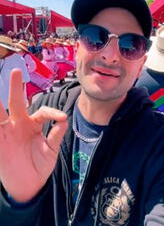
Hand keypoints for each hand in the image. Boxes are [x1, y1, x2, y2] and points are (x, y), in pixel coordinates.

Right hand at [0, 69, 67, 202]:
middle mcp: (19, 124)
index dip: (52, 112)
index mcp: (33, 124)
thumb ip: (56, 135)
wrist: (29, 185)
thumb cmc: (40, 166)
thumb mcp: (52, 150)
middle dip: (16, 87)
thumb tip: (64, 119)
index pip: (43, 111)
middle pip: (16, 102)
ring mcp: (7, 132)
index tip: (60, 118)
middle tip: (16, 71)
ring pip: (0, 113)